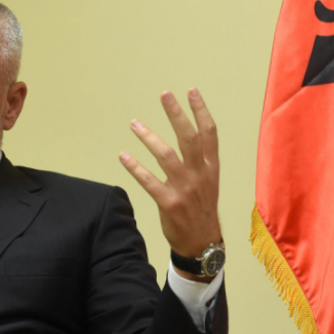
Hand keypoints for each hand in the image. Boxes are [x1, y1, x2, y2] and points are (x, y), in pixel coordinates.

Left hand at [120, 88, 220, 269]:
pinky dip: (135, 168)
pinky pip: (149, 181)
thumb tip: (190, 134)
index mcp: (210, 167)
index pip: (209, 133)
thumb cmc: (202, 209)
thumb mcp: (209, 182)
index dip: (200, 111)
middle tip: (164, 95)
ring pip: (166, 156)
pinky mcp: (169, 203)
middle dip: (176, 114)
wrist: (202, 243)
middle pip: (188, 138)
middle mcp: (199, 174)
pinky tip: (123, 156)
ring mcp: (185, 189)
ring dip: (148, 137)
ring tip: (134, 123)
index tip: (191, 91)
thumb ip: (201, 160)